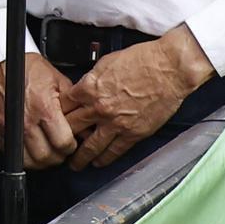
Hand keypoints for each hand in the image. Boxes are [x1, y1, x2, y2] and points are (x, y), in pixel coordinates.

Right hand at [0, 53, 77, 169]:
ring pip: (29, 161)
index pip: (63, 143)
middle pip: (46, 157)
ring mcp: (9, 127)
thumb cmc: (30, 69)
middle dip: (57, 156)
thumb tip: (86, 129)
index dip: (70, 146)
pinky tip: (31, 147)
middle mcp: (26, 120)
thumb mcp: (59, 82)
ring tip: (46, 150)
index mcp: (44, 107)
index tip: (70, 143)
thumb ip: (74, 107)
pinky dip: (24, 156)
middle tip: (59, 148)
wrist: (2, 62)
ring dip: (41, 160)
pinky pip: (13, 155)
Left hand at [58, 26, 214, 171]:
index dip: (57, 114)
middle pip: (72, 128)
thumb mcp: (106, 62)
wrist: (169, 69)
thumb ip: (92, 80)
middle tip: (57, 146)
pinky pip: (114, 151)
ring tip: (74, 164)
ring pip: (90, 147)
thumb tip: (84, 89)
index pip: (64, 106)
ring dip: (80, 158)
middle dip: (62, 138)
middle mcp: (99, 108)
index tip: (55, 121)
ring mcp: (116, 123)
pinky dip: (104, 159)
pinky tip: (98, 163)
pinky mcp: (133, 133)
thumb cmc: (142, 59)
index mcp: (90, 88)